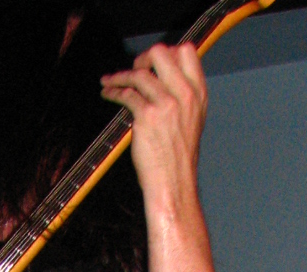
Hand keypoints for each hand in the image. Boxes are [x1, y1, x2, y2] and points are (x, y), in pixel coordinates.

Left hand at [100, 42, 207, 216]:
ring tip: (110, 82)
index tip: (153, 63)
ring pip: (140, 73)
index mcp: (198, 94)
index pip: (186, 52)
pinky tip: (108, 94)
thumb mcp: (191, 122)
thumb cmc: (178, 160)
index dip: (167, 52)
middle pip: (162, 53)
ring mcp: (166, 104)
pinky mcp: (147, 117)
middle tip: (134, 69)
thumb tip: (162, 81)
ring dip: (120, 76)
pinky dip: (114, 91)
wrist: (174, 185)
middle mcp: (184, 95)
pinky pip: (127, 95)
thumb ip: (182, 98)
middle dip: (143, 57)